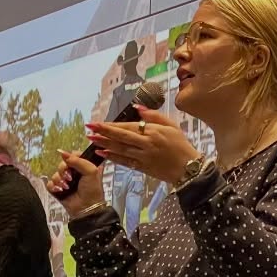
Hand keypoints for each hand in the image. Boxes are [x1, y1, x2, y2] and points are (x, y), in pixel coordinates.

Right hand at [45, 149, 103, 210]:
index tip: (72, 162)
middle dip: (64, 170)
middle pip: (62, 164)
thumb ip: (78, 161)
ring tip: (67, 186)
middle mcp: (75, 172)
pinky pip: (50, 184)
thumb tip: (63, 153)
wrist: (86, 208)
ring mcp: (66, 181)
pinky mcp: (58, 189)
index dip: (71, 158)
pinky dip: (54, 186)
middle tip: (70, 177)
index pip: (74, 155)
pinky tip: (60, 190)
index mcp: (85, 165)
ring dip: (60, 180)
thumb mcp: (91, 171)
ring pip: (55, 174)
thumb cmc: (93, 191)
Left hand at [85, 107, 199, 184]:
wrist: (188, 168)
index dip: (111, 125)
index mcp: (153, 132)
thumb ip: (154, 116)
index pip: (128, 126)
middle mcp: (146, 144)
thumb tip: (137, 107)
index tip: (97, 122)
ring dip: (104, 144)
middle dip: (103, 132)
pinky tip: (102, 154)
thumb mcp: (172, 125)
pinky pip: (125, 161)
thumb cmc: (181, 145)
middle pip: (121, 137)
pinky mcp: (142, 167)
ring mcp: (143, 157)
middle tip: (89, 128)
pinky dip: (113, 157)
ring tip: (91, 139)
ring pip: (120, 149)